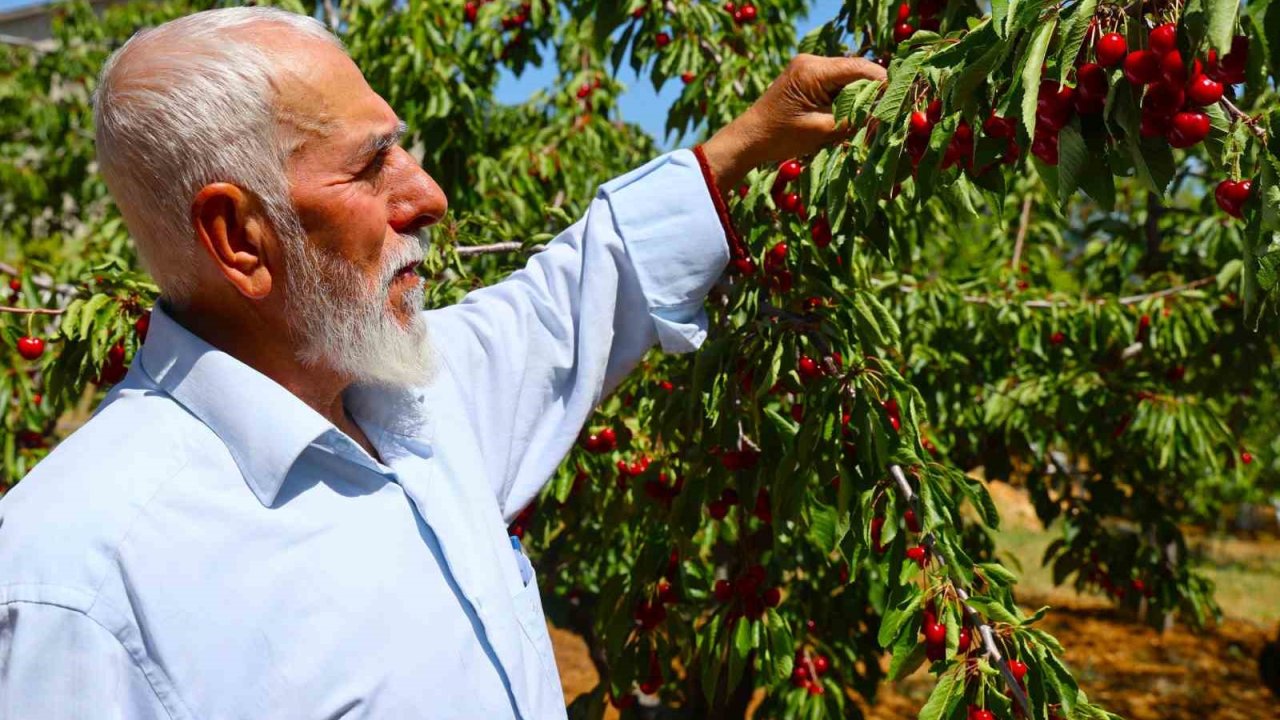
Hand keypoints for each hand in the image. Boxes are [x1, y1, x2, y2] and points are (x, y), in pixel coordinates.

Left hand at [700, 54, 887, 195]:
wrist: (748, 139)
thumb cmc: (780, 138)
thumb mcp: (822, 131)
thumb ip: (854, 119)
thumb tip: (885, 115)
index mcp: (813, 70)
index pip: (861, 69)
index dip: (884, 85)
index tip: (901, 101)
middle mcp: (812, 61)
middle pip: (857, 71)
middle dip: (874, 92)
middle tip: (889, 114)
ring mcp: (809, 67)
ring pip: (849, 77)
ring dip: (860, 96)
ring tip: (872, 118)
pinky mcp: (807, 77)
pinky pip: (836, 83)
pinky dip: (847, 98)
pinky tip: (853, 115)